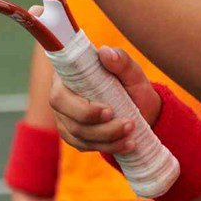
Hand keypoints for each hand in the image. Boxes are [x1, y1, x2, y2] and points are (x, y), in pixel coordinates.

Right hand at [48, 45, 162, 153]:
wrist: (140, 109)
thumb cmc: (132, 86)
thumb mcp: (132, 72)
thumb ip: (121, 60)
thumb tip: (105, 53)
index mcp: (67, 78)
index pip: (59, 94)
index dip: (80, 107)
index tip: (108, 111)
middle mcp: (61, 99)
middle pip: (68, 119)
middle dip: (98, 127)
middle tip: (128, 123)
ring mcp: (65, 119)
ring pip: (79, 135)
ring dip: (108, 138)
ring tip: (133, 132)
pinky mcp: (74, 136)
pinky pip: (85, 146)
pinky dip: (108, 147)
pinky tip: (128, 144)